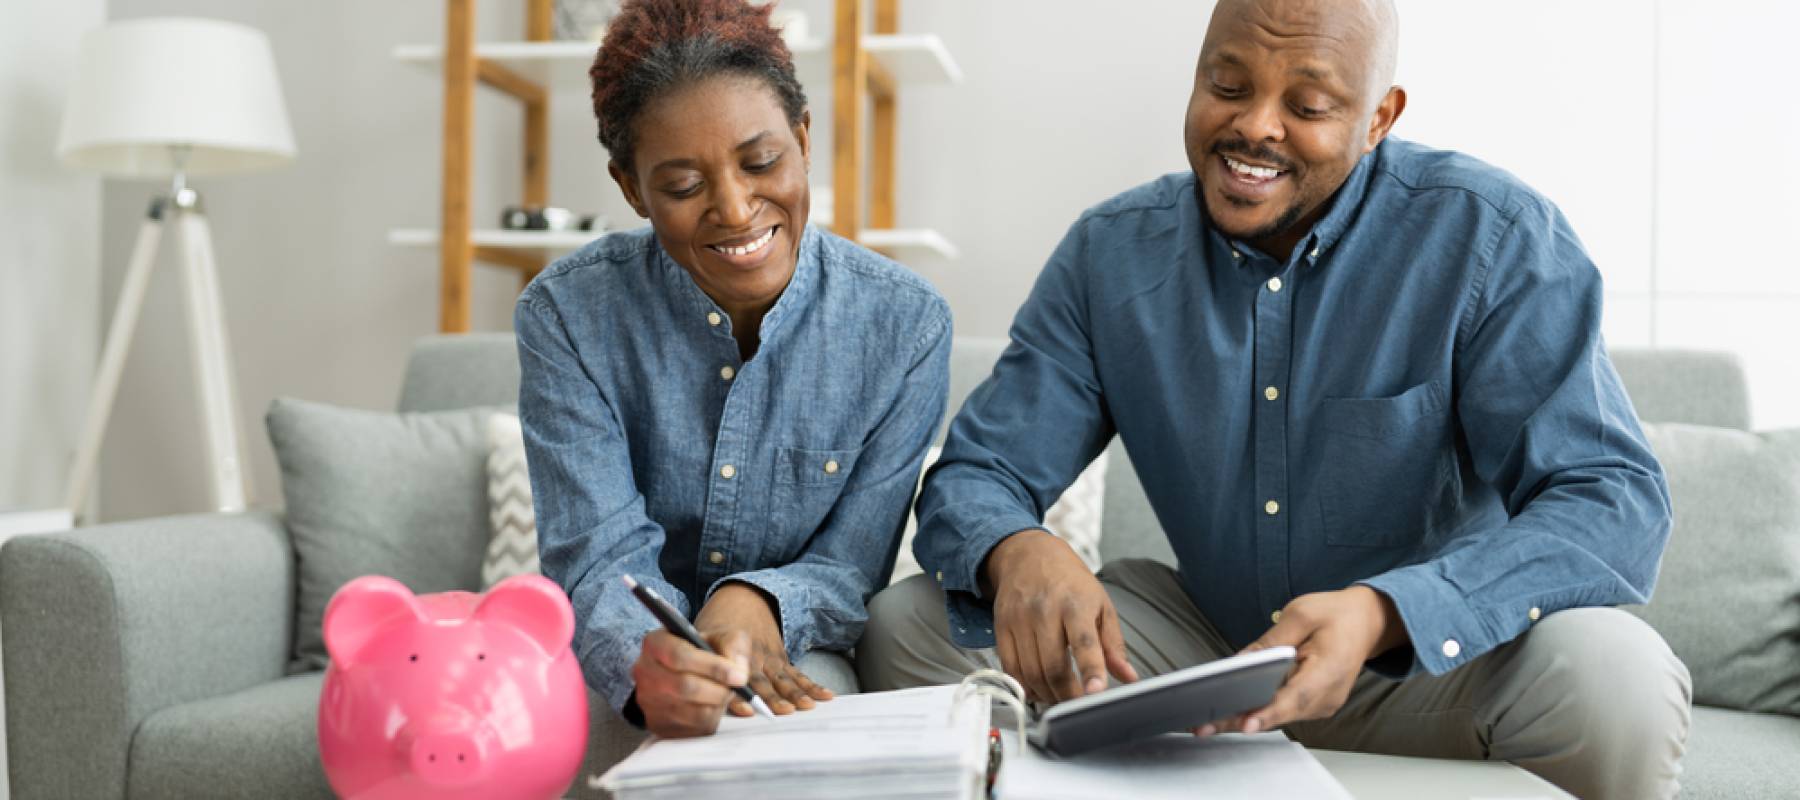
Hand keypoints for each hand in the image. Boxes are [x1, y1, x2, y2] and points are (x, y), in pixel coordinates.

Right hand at [631, 629, 750, 737]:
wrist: (692, 668)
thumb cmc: (706, 650)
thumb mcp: (722, 636)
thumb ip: (733, 646)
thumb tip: (739, 670)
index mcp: (656, 643)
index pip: (679, 656)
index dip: (714, 667)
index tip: (739, 676)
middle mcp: (644, 671)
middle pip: (685, 687)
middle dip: (719, 690)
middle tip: (736, 687)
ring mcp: (648, 701)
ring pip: (692, 712)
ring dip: (717, 705)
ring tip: (723, 693)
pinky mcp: (658, 724)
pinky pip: (693, 729)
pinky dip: (712, 719)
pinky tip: (712, 705)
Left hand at [695, 583, 833, 715]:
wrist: (742, 600)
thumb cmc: (717, 626)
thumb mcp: (702, 635)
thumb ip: (703, 659)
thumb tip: (705, 684)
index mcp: (731, 649)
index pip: (734, 672)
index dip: (740, 692)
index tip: (747, 708)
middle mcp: (753, 654)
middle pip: (763, 680)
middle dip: (773, 697)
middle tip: (783, 711)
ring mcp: (770, 658)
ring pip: (783, 679)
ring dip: (795, 693)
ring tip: (806, 706)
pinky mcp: (781, 660)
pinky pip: (797, 674)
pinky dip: (811, 686)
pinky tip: (825, 696)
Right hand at [983, 530, 1136, 703]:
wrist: (1029, 555)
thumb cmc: (1069, 581)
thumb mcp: (1101, 605)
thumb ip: (1114, 645)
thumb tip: (1128, 677)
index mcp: (1076, 604)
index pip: (1084, 642)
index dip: (1090, 670)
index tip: (1095, 693)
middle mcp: (1045, 611)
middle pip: (1053, 666)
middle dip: (1068, 696)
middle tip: (1078, 707)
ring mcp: (1020, 619)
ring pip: (1031, 672)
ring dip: (1047, 695)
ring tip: (1060, 699)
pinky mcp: (1001, 626)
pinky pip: (1009, 668)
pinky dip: (1024, 686)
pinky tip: (1037, 689)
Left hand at [1197, 586, 1406, 735]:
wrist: (1366, 622)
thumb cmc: (1335, 615)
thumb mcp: (1301, 614)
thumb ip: (1270, 641)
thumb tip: (1239, 663)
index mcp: (1330, 671)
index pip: (1296, 697)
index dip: (1268, 712)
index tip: (1246, 722)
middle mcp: (1327, 697)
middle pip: (1279, 713)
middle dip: (1239, 719)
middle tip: (1202, 726)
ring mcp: (1321, 705)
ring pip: (1276, 716)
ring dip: (1242, 718)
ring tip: (1204, 722)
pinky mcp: (1311, 704)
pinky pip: (1280, 710)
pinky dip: (1255, 710)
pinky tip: (1226, 711)